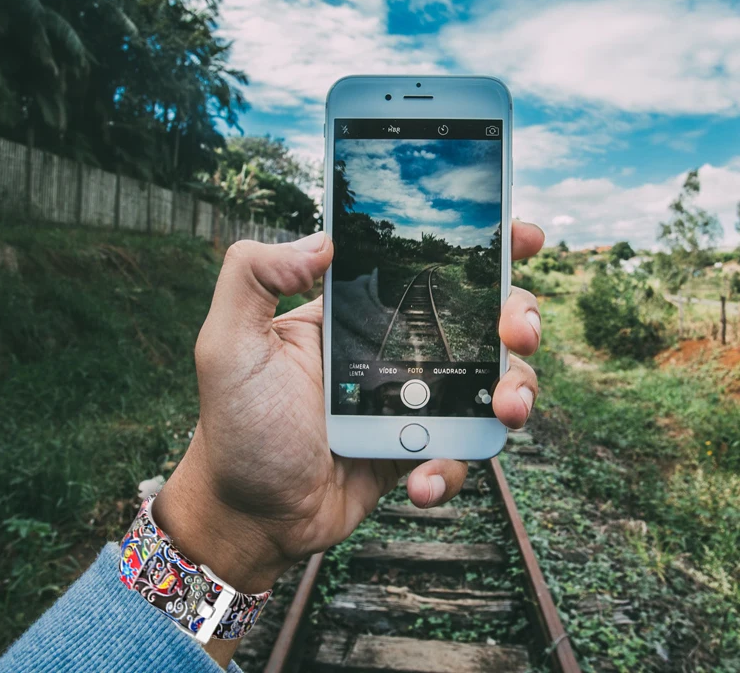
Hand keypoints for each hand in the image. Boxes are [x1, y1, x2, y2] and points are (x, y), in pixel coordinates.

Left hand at [153, 221, 543, 599]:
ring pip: (491, 381)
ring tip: (505, 410)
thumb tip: (322, 240)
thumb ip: (253, 276)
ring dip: (516, 390)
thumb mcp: (229, 343)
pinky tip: (419, 478)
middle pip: (480, 318)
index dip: (478, 248)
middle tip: (517, 332)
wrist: (251, 513)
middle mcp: (394, 351)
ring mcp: (412, 402)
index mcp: (358, 314)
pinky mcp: (420, 450)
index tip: (519, 236)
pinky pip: (463, 450)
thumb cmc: (237, 424)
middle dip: (518, 316)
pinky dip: (453, 465)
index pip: (423, 267)